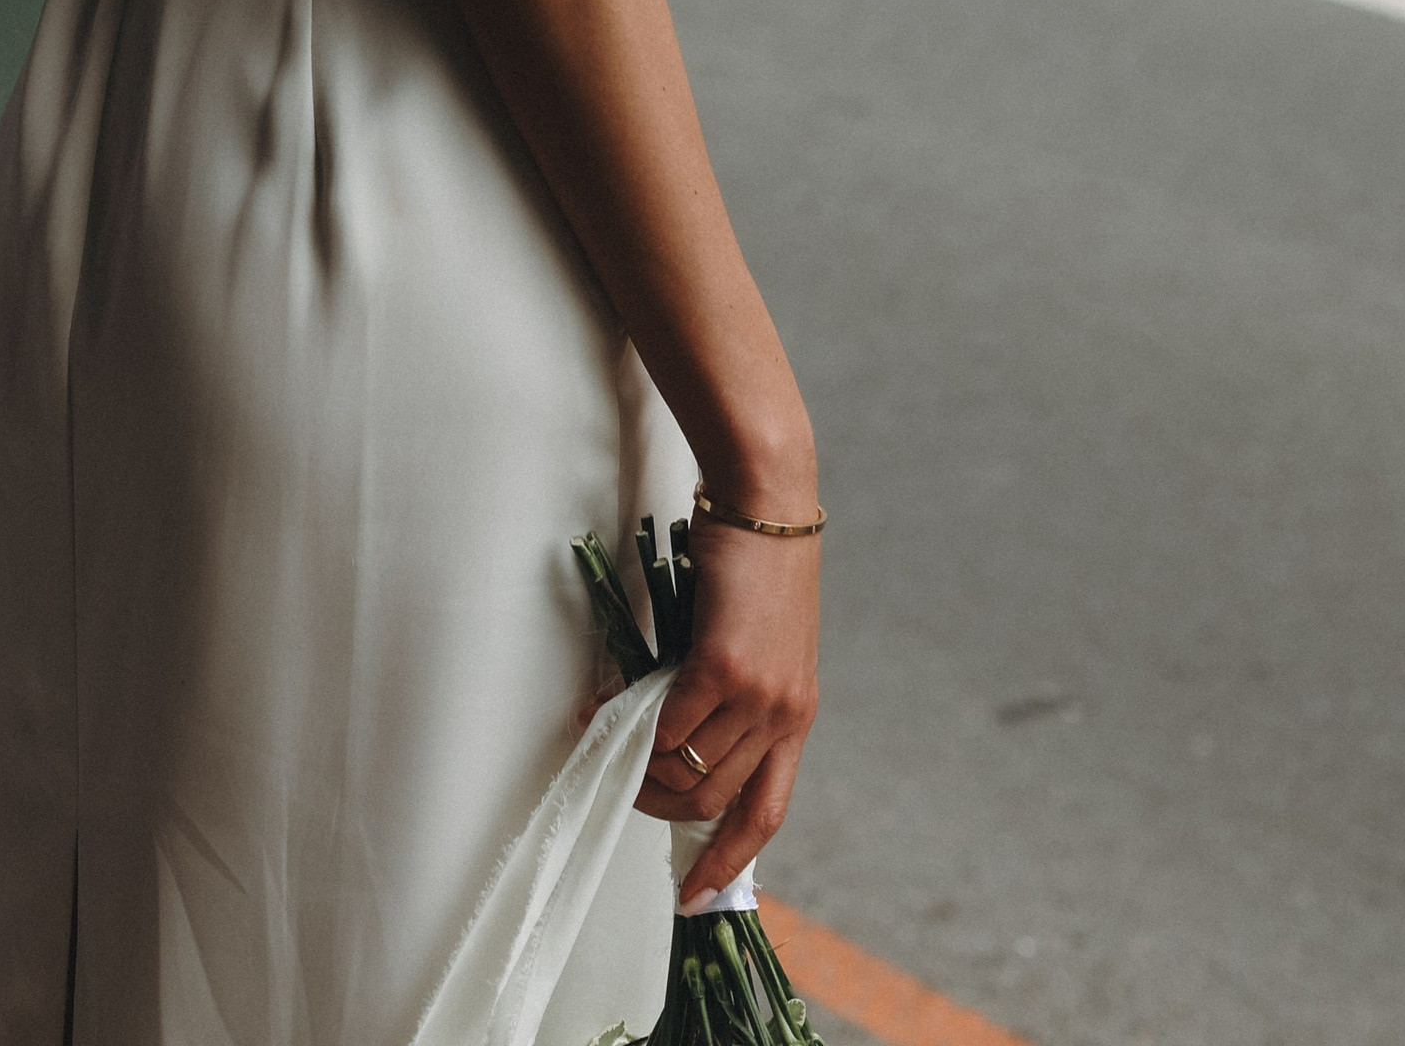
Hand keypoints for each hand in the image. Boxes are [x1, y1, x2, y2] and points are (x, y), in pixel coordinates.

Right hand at [635, 514, 819, 904]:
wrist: (767, 505)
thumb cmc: (760, 568)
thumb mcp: (763, 648)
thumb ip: (734, 699)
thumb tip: (678, 743)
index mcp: (796, 717)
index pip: (766, 814)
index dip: (728, 863)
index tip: (695, 898)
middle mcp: (783, 716)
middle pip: (715, 801)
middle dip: (661, 807)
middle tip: (625, 784)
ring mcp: (757, 694)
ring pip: (689, 769)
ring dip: (643, 768)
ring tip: (612, 742)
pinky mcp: (723, 667)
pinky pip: (670, 724)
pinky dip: (633, 727)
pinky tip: (608, 709)